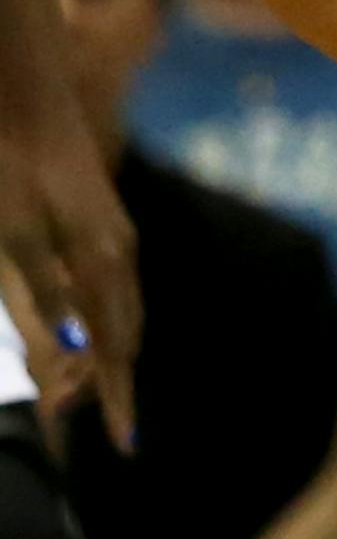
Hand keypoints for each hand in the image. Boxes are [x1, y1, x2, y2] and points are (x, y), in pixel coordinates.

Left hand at [0, 102, 138, 447]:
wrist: (26, 93)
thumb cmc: (11, 166)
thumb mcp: (13, 238)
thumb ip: (40, 296)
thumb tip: (67, 352)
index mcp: (101, 261)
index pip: (116, 347)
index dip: (117, 398)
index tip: (123, 445)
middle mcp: (118, 250)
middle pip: (125, 331)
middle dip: (111, 381)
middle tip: (89, 423)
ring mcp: (113, 232)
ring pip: (122, 307)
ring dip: (109, 351)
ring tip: (90, 387)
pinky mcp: (99, 219)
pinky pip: (113, 286)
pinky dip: (103, 319)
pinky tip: (86, 324)